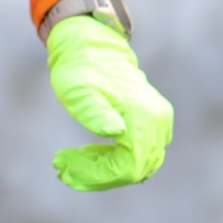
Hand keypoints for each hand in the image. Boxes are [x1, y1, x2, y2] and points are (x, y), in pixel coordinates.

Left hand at [46, 9, 171, 190]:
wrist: (93, 46)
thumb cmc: (80, 68)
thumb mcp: (78, 90)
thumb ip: (95, 111)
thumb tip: (117, 133)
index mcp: (143, 116)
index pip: (127, 168)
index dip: (97, 176)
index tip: (65, 166)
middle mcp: (159, 122)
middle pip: (133, 171)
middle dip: (96, 176)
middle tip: (61, 167)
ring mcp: (161, 124)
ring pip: (137, 167)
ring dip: (103, 171)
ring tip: (70, 160)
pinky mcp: (156, 124)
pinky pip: (139, 155)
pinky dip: (113, 161)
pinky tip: (89, 153)